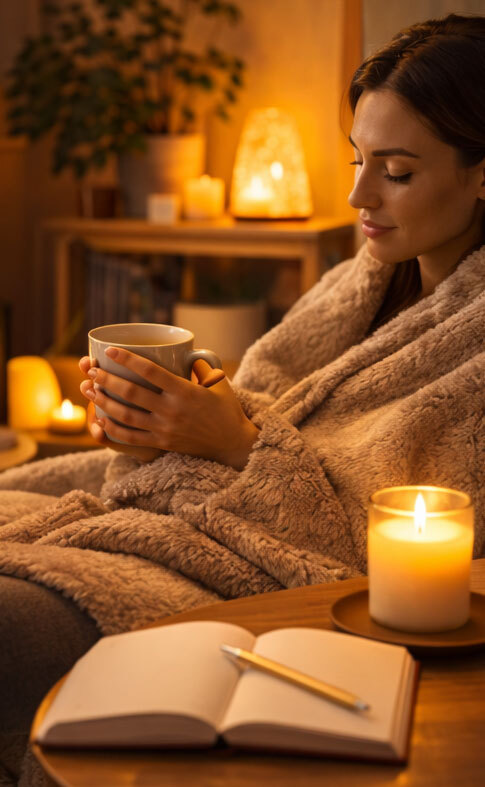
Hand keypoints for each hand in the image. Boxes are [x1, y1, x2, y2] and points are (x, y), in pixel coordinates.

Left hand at [79, 349, 259, 468]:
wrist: (232, 445)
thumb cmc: (226, 410)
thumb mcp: (219, 383)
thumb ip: (202, 365)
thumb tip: (189, 350)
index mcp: (185, 392)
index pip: (150, 372)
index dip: (128, 359)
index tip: (110, 350)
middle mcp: (172, 411)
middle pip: (131, 393)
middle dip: (107, 379)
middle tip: (91, 369)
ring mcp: (164, 429)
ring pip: (126, 415)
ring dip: (104, 402)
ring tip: (88, 390)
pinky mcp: (161, 444)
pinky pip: (131, 438)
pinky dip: (113, 429)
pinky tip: (100, 419)